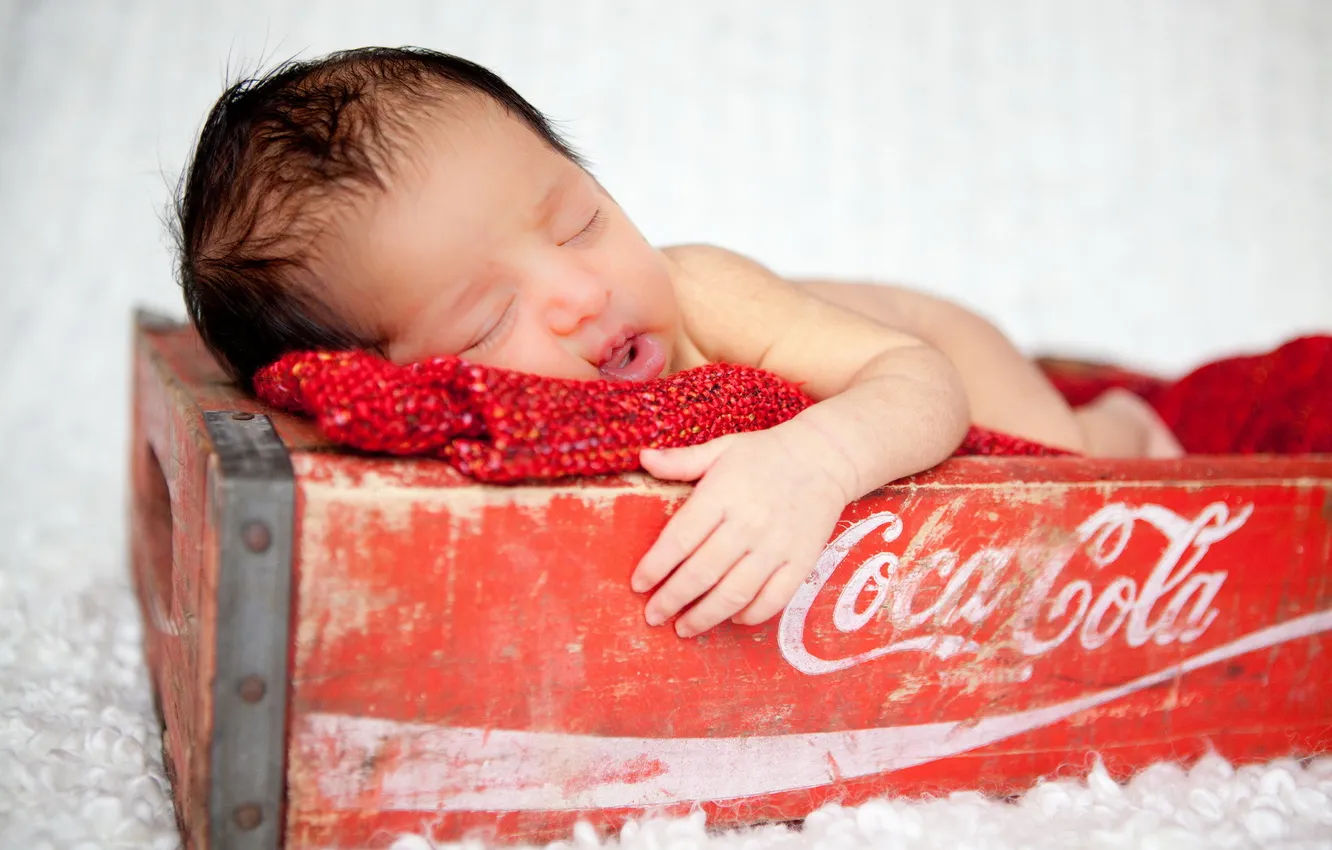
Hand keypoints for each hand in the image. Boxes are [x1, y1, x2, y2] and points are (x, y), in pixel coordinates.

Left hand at [631, 424, 851, 636]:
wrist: (824, 457)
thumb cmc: (765, 454)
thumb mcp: (721, 448)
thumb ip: (682, 460)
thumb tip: (644, 458)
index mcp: (723, 494)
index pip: (680, 538)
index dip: (655, 566)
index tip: (638, 585)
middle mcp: (748, 524)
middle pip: (702, 573)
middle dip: (672, 599)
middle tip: (653, 616)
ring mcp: (777, 546)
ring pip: (734, 594)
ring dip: (705, 616)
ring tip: (683, 628)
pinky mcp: (801, 561)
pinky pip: (773, 599)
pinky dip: (750, 615)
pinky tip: (731, 618)